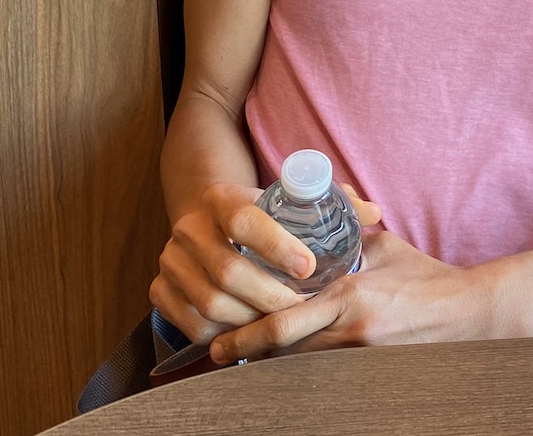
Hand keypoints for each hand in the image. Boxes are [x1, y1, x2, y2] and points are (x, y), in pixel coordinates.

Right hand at [150, 181, 383, 348]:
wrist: (209, 218)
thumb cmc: (262, 214)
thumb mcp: (289, 201)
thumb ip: (333, 204)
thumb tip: (372, 212)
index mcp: (220, 198)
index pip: (245, 220)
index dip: (278, 246)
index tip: (309, 269)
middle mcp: (189, 228)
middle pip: (227, 271)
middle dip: (270, 296)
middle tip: (300, 307)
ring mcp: (171, 261)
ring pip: (209, 302)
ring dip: (250, 319)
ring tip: (279, 321)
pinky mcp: (160, 290)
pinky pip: (191, 324)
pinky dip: (223, 333)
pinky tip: (249, 330)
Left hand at [208, 228, 487, 363]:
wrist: (469, 313)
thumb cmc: (426, 277)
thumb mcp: (385, 247)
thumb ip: (349, 232)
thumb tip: (329, 204)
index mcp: (349, 296)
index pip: (285, 323)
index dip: (249, 335)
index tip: (221, 339)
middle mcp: (349, 332)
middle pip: (284, 354)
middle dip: (250, 355)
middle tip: (218, 355)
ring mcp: (361, 356)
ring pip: (301, 366)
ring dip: (273, 362)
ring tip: (243, 359)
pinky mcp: (371, 368)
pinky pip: (326, 371)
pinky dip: (303, 367)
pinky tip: (286, 364)